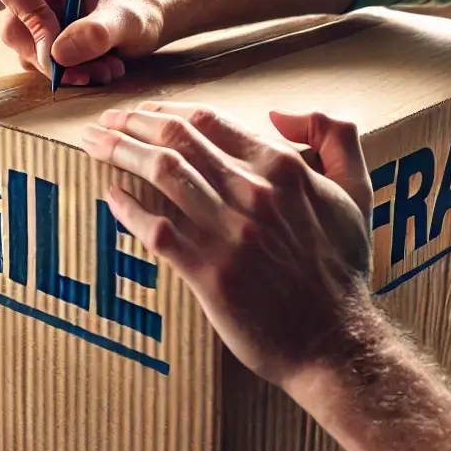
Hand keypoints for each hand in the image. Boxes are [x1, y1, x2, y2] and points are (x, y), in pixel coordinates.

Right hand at [0, 0, 164, 85]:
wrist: (148, 24)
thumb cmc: (140, 11)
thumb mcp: (128, 21)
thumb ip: (97, 32)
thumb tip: (58, 53)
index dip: (32, 20)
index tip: (60, 50)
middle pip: (15, 29)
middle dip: (51, 59)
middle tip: (90, 73)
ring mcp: (37, 17)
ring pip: (27, 53)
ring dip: (66, 71)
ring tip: (106, 70)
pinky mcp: (43, 41)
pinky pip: (42, 66)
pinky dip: (70, 75)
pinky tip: (100, 70)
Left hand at [80, 102, 373, 385]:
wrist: (335, 341)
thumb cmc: (341, 269)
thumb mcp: (356, 192)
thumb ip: (335, 138)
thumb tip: (282, 112)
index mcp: (283, 168)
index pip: (209, 119)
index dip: (166, 109)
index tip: (142, 111)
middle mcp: (253, 192)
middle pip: (175, 138)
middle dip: (131, 122)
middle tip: (104, 122)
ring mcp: (228, 232)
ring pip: (160, 172)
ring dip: (120, 151)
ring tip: (94, 145)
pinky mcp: (208, 273)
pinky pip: (154, 229)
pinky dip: (127, 208)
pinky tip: (110, 198)